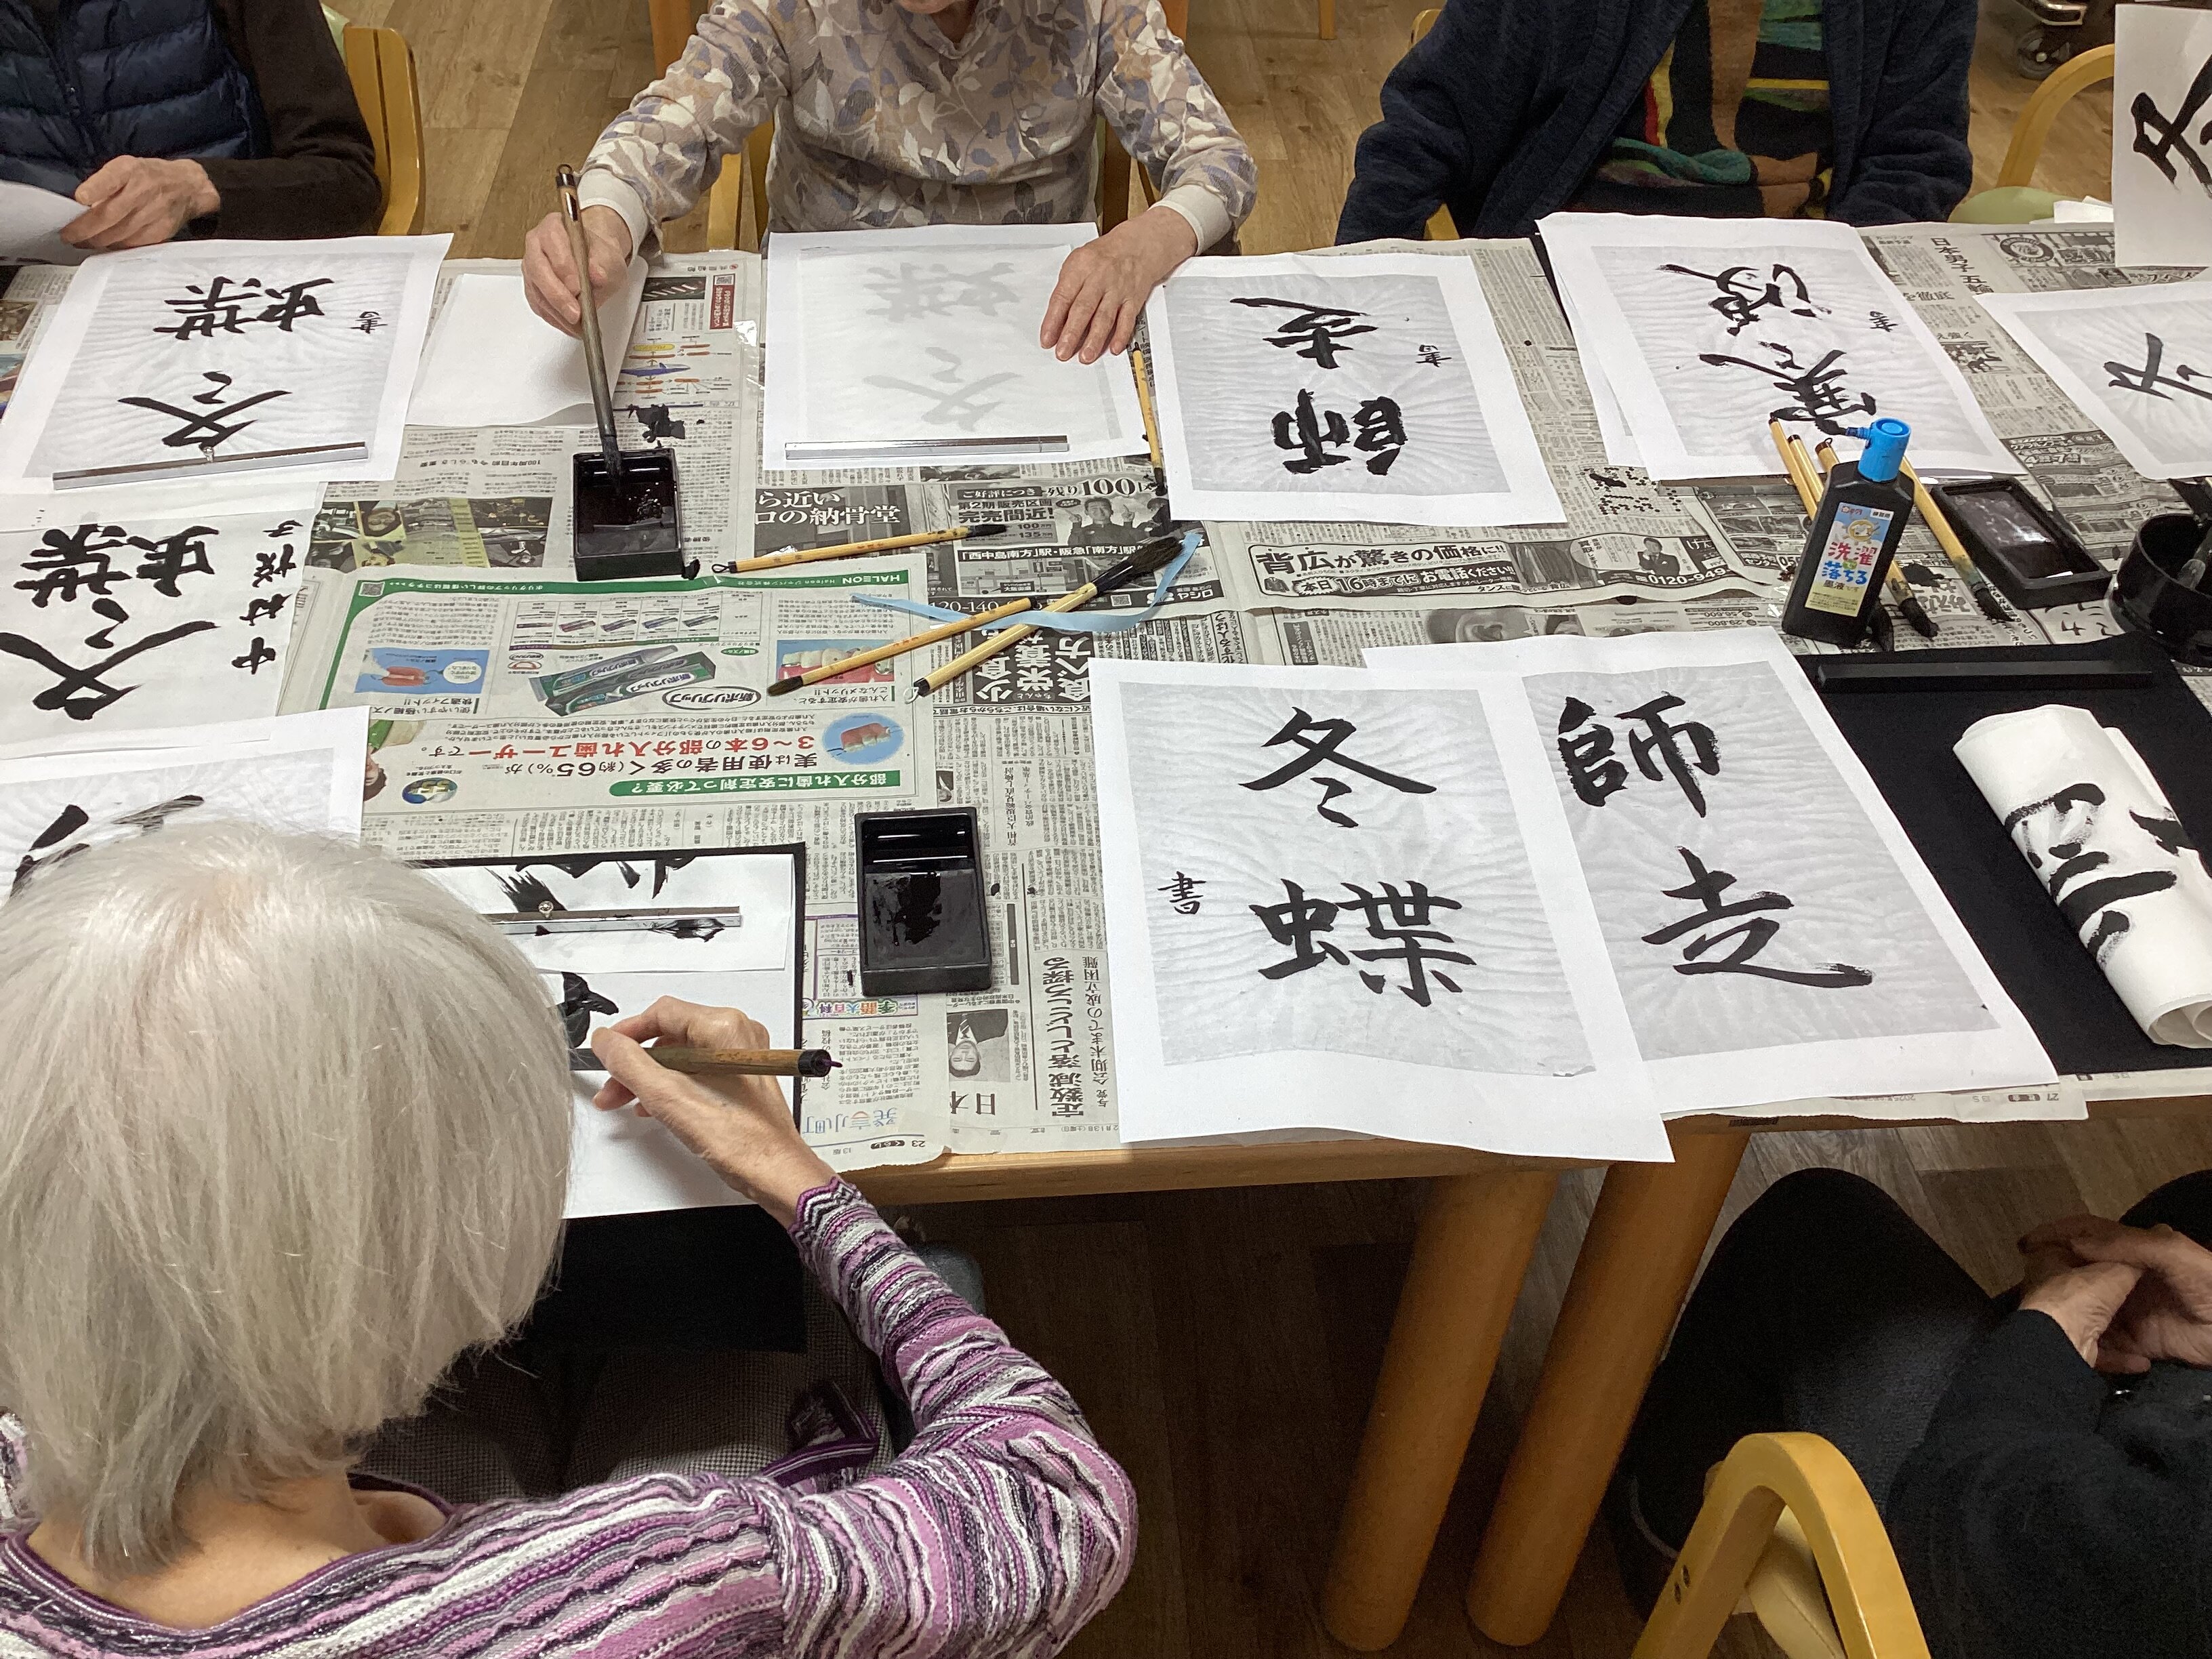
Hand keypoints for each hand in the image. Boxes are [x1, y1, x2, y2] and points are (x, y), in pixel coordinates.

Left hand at [62, 157, 217, 249]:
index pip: (112, 179)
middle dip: (85, 228)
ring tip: (81, 242)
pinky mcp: (161, 231)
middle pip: (110, 215)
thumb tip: (82, 204)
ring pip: (119, 233)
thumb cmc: (148, 176)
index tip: (79, 198)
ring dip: (96, 240)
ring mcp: (153, 213)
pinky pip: (133, 243)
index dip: (95, 189)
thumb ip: (105, 182)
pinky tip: (105, 244)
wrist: (187, 187)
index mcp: (130, 170)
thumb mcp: (125, 166)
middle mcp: (143, 191)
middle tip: (68, 235)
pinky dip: (115, 246)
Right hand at [522, 205, 634, 335]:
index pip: (553, 244)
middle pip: (539, 271)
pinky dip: (554, 318)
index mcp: (554, 227)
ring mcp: (531, 266)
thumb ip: (603, 264)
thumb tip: (596, 273)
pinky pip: (538, 305)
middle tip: (575, 313)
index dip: (564, 268)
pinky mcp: (532, 287)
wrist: (596, 262)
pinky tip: (568, 325)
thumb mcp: (610, 258)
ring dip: (557, 312)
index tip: (577, 288)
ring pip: (536, 291)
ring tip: (577, 325)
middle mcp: (536, 244)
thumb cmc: (599, 256)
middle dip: (558, 296)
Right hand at [589, 996, 833, 1225]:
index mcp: (724, 1027)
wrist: (774, 1171)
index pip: (662, 1012)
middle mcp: (737, 1035)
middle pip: (670, 1034)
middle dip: (635, 1062)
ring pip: (681, 1054)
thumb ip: (630, 1064)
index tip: (606, 1050)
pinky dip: (672, 1084)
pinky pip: (697, 1069)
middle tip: (612, 1085)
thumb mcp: (668, 1097)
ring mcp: (741, 1056)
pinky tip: (653, 1105)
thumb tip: (606, 1042)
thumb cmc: (740, 1138)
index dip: (627, 1032)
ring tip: (626, 1099)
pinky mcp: (741, 1076)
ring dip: (650, 1076)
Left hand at [1040, 205, 1196, 364]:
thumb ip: (1066, 289)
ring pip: (1105, 317)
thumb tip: (1054, 321)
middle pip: (1083, 309)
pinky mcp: (1133, 299)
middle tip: (1063, 352)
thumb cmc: (1102, 257)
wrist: (1137, 246)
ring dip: (1095, 339)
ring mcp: (1118, 289)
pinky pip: (1127, 319)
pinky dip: (1121, 335)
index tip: (1047, 339)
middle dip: (1072, 333)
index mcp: (1081, 267)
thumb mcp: (1077, 263)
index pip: (1063, 297)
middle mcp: (1100, 278)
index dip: (1053, 320)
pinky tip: (1114, 348)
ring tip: (1085, 356)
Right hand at [2025, 1214, 2211, 1371]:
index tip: (2025, 1245)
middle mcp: (2125, 1276)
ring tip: (2043, 1316)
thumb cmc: (2209, 1286)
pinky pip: (2101, 1341)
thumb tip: (2074, 1244)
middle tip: (2025, 1284)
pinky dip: (2089, 1343)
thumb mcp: (2174, 1254)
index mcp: (2135, 1248)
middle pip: (2078, 1270)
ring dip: (2065, 1310)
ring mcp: (2127, 1308)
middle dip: (2050, 1274)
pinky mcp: (2134, 1341)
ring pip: (2083, 1306)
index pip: (2086, 1234)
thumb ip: (2127, 1245)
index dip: (2055, 1234)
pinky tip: (2078, 1343)